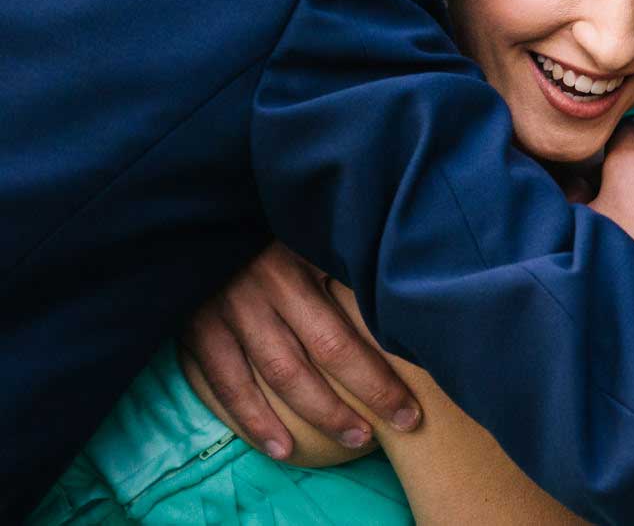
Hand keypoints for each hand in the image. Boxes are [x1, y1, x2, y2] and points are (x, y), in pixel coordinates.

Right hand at [180, 241, 419, 458]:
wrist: (189, 217)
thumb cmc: (266, 228)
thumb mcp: (310, 232)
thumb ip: (345, 262)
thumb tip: (400, 302)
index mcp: (298, 265)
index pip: (345, 330)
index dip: (379, 373)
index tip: (411, 402)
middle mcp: (265, 289)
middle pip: (320, 355)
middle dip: (362, 396)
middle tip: (396, 426)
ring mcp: (228, 312)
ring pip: (278, 376)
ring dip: (317, 415)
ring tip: (355, 439)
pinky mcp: (197, 331)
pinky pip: (228, 385)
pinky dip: (254, 420)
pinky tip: (281, 448)